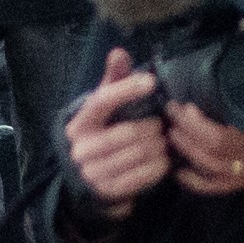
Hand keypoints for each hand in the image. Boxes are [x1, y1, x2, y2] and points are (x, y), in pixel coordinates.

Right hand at [66, 55, 172, 209]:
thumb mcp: (103, 110)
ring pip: (138, 154)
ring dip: (158, 147)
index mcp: (79, 123)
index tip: (151, 82)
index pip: (102, 101)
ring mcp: (92, 172)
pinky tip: (163, 161)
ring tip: (163, 143)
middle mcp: (81, 148)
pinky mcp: (107, 191)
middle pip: (127, 132)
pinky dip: (158, 167)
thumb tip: (119, 52)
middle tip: (162, 127)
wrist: (86, 180)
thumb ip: (113, 81)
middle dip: (152, 128)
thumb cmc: (101, 135)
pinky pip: (141, 176)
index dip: (126, 89)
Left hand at [170, 96, 243, 195]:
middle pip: (219, 152)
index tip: (186, 106)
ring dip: (190, 153)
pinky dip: (200, 184)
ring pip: (219, 171)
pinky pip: (225, 189)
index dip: (200, 126)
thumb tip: (242, 26)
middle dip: (189, 133)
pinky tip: (181, 172)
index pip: (229, 137)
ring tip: (172, 134)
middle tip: (172, 114)